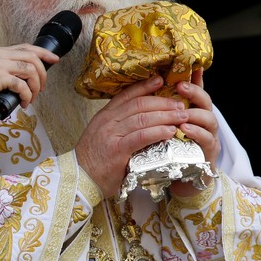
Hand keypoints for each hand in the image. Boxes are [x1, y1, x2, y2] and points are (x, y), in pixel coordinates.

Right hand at [0, 44, 59, 109]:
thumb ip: (3, 69)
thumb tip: (21, 79)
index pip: (26, 47)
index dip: (43, 53)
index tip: (54, 60)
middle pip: (32, 57)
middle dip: (43, 73)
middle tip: (43, 87)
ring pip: (30, 70)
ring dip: (36, 86)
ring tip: (32, 97)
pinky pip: (22, 85)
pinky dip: (27, 95)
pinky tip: (24, 103)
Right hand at [75, 75, 192, 198]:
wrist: (79, 179)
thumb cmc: (93, 161)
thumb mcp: (102, 136)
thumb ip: (119, 126)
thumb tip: (144, 121)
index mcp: (104, 116)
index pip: (127, 95)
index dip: (145, 86)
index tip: (161, 81)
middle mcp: (108, 121)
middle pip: (139, 104)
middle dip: (162, 102)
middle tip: (179, 104)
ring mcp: (112, 135)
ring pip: (143, 118)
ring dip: (166, 116)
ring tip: (181, 117)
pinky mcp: (118, 150)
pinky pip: (141, 136)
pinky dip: (158, 131)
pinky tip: (170, 131)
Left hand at [168, 67, 221, 196]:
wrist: (179, 181)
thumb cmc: (171, 152)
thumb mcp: (164, 128)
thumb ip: (161, 112)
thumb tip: (149, 91)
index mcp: (193, 113)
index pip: (197, 91)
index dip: (195, 79)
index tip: (190, 67)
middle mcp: (204, 122)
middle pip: (205, 102)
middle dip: (194, 92)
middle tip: (180, 86)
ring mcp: (209, 138)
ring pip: (209, 119)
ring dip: (195, 114)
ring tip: (181, 112)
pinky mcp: (208, 154)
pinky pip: (206, 140)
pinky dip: (196, 133)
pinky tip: (185, 130)